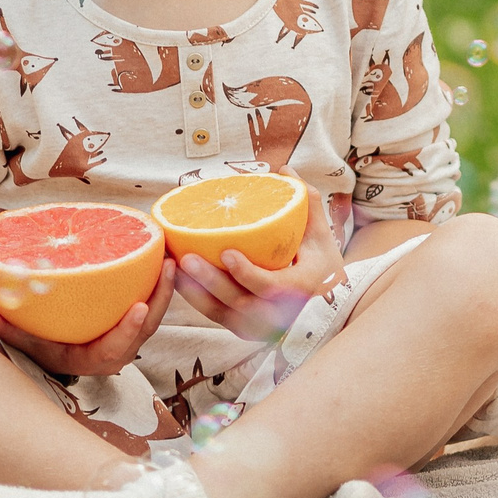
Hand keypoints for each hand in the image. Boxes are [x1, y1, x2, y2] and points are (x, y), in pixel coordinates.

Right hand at [0, 259, 176, 376]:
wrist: (50, 352)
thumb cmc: (39, 346)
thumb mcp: (24, 341)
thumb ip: (5, 327)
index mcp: (91, 359)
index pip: (115, 349)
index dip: (129, 331)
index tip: (140, 308)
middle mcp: (114, 350)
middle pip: (145, 330)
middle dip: (161, 299)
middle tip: (168, 267)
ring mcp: (125, 336)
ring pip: (153, 316)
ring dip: (165, 290)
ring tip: (173, 258)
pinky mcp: (129, 322)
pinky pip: (150, 305)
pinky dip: (158, 286)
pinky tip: (164, 259)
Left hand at [170, 192, 347, 341]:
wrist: (324, 303)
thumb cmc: (321, 263)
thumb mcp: (320, 234)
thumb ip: (306, 202)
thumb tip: (285, 171)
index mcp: (301, 287)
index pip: (271, 287)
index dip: (248, 274)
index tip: (227, 253)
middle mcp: (280, 314)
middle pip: (240, 303)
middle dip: (211, 283)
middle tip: (186, 259)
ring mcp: (260, 325)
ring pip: (222, 313)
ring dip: (195, 292)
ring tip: (173, 266)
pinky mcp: (243, 326)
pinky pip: (215, 315)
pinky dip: (195, 298)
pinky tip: (177, 278)